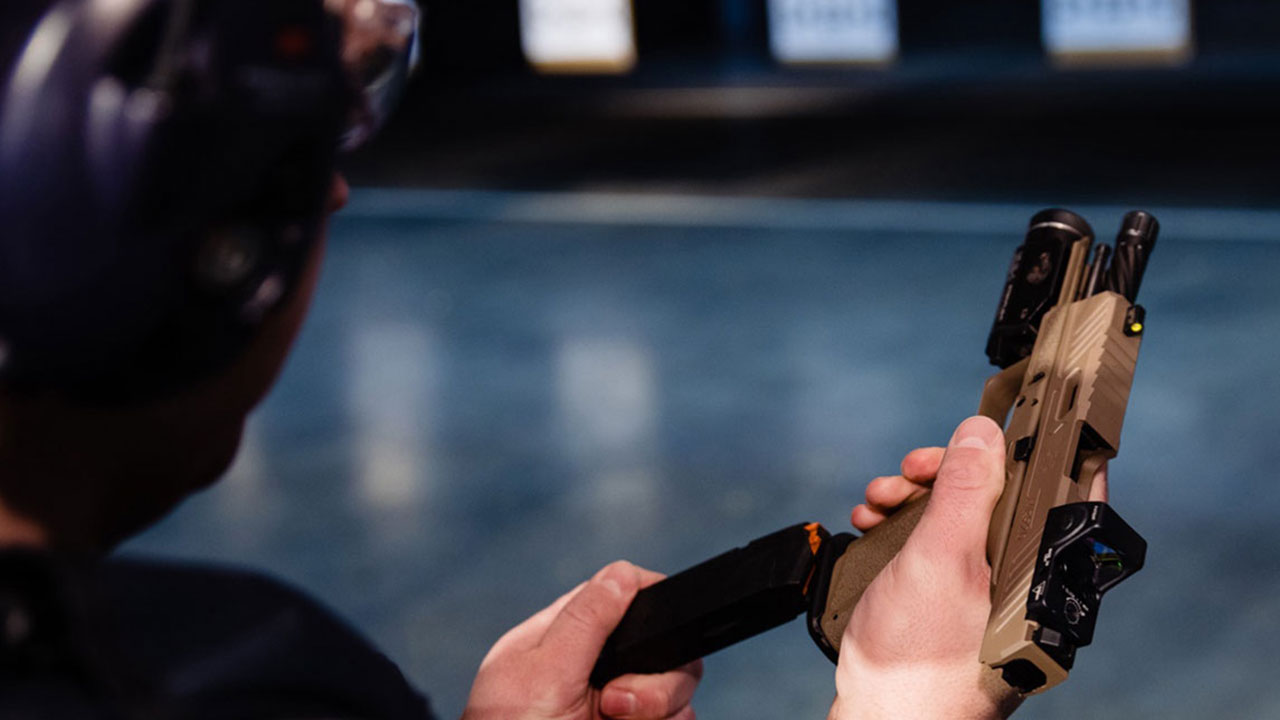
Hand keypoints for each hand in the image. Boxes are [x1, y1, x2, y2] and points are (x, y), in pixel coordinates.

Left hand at [462, 561, 701, 719]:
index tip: (658, 615)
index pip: (614, 595)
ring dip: (657, 707)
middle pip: (660, 645)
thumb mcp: (540, 676)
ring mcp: (615, 711)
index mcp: (556, 642)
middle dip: (654, 673)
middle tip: (615, 702)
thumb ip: (584, 623)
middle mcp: (591, 674)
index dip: (645, 598)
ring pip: (676, 689)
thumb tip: (622, 574)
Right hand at [830, 416, 1107, 719]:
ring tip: (878, 500)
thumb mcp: (941, 558)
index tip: (1012, 410)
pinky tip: (874, 522)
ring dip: (918, 494)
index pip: (1070, 487)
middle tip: (912, 468)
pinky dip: (906, 523)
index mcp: (1045, 568)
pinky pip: (939, 541)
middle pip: (1003, 493)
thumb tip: (981, 432)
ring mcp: (989, 588)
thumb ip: (964, 490)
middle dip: (950, 470)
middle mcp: (1026, 576)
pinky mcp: (955, 598)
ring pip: (965, 513)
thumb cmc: (921, 659)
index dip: (1042, 442)